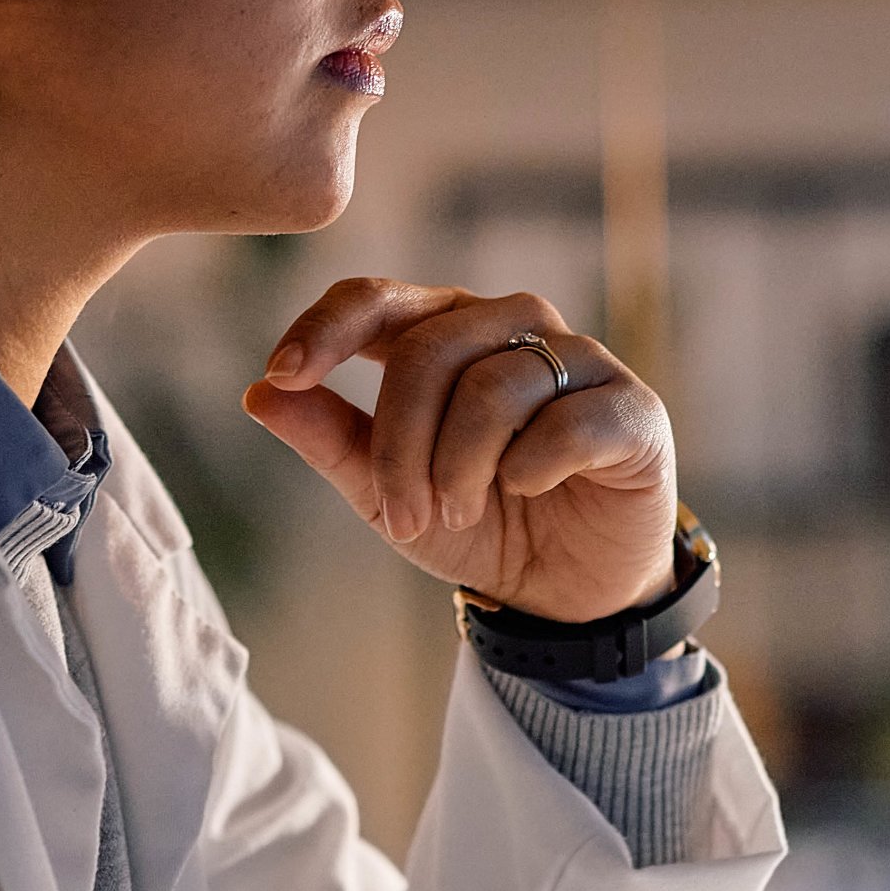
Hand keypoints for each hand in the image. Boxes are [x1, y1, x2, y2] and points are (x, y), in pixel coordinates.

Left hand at [243, 282, 676, 621]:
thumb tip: (259, 392)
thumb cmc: (478, 523)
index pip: (376, 298)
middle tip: (403, 515)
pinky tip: (529, 491)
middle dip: (401, 446)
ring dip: (460, 467)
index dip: (325, 328)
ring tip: (460, 512)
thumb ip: (329, 437)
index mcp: (443, 332)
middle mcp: (510, 326)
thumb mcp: (386, 493)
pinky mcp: (630, 406)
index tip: (284, 375)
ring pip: (494, 387)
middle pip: (429, 352)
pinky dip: (531, 468)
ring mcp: (576, 359)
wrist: (567, 591)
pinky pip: (565, 422)